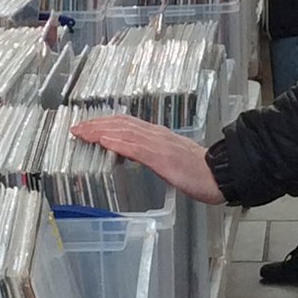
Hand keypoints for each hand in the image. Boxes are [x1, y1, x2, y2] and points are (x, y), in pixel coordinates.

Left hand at [70, 115, 226, 204]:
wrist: (221, 174)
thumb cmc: (199, 171)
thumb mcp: (171, 160)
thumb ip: (153, 155)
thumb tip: (136, 156)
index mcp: (157, 136)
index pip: (125, 124)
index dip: (104, 123)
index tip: (86, 127)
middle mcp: (155, 135)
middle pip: (120, 125)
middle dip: (96, 125)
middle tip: (76, 128)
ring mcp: (158, 145)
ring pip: (124, 132)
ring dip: (101, 131)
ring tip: (83, 132)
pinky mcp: (163, 157)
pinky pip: (136, 148)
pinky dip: (118, 143)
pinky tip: (105, 142)